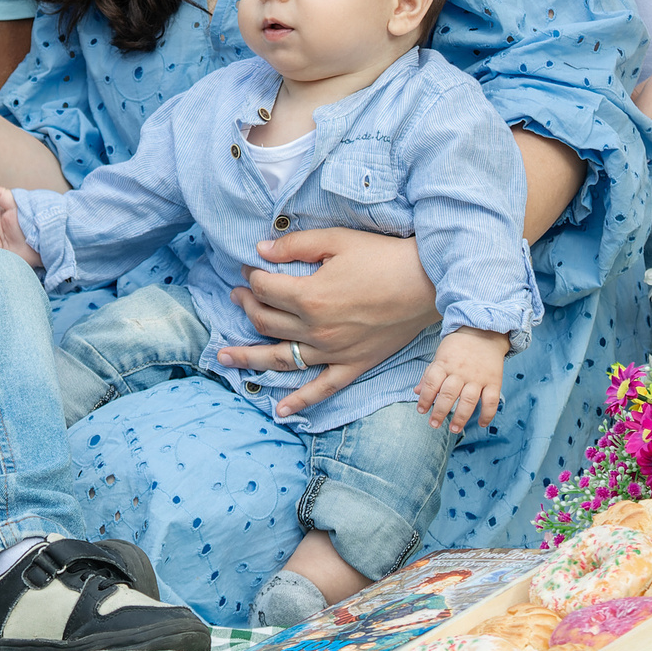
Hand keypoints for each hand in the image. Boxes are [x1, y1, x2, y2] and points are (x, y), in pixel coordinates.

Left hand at [220, 228, 439, 417]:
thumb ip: (294, 246)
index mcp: (310, 297)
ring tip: (224, 357)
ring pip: (282, 358)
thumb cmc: (382, 257)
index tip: (250, 269)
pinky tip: (281, 410)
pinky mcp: (354, 365)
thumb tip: (259, 251)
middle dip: (246, 306)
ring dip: (250, 357)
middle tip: (237, 296)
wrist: (427, 282)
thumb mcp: (336, 240)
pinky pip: (322, 388)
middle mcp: (317, 330)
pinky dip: (300, 400)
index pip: (265, 289)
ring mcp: (334, 352)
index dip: (252, 277)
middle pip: (266, 321)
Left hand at [416, 326, 509, 431]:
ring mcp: (478, 377)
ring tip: (454, 429)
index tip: (421, 410)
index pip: (432, 383)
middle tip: (434, 424)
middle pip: (449, 394)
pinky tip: (481, 423)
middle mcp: (461, 372)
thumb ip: (429, 375)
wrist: (484, 332)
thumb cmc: (458, 347)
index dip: (425, 398)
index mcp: (445, 364)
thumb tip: (416, 392)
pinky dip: (488, 414)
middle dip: (440, 412)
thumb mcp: (440, 356)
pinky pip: (492, 400)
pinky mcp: (494, 381)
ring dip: (461, 417)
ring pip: (469, 400)